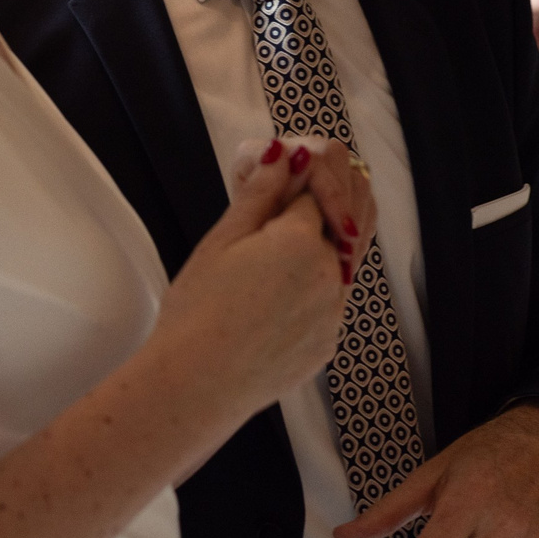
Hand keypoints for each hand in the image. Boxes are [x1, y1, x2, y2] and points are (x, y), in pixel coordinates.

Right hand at [154, 140, 374, 415]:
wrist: (196, 384)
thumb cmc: (198, 310)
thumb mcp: (222, 241)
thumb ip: (260, 194)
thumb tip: (284, 153)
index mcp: (302, 241)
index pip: (315, 191)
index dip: (297, 181)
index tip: (278, 181)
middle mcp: (331, 275)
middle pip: (341, 222)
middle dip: (323, 205)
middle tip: (287, 208)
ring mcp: (334, 314)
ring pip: (341, 264)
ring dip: (324, 247)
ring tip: (281, 253)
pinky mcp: (329, 344)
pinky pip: (331, 303)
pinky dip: (315, 290)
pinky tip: (278, 298)